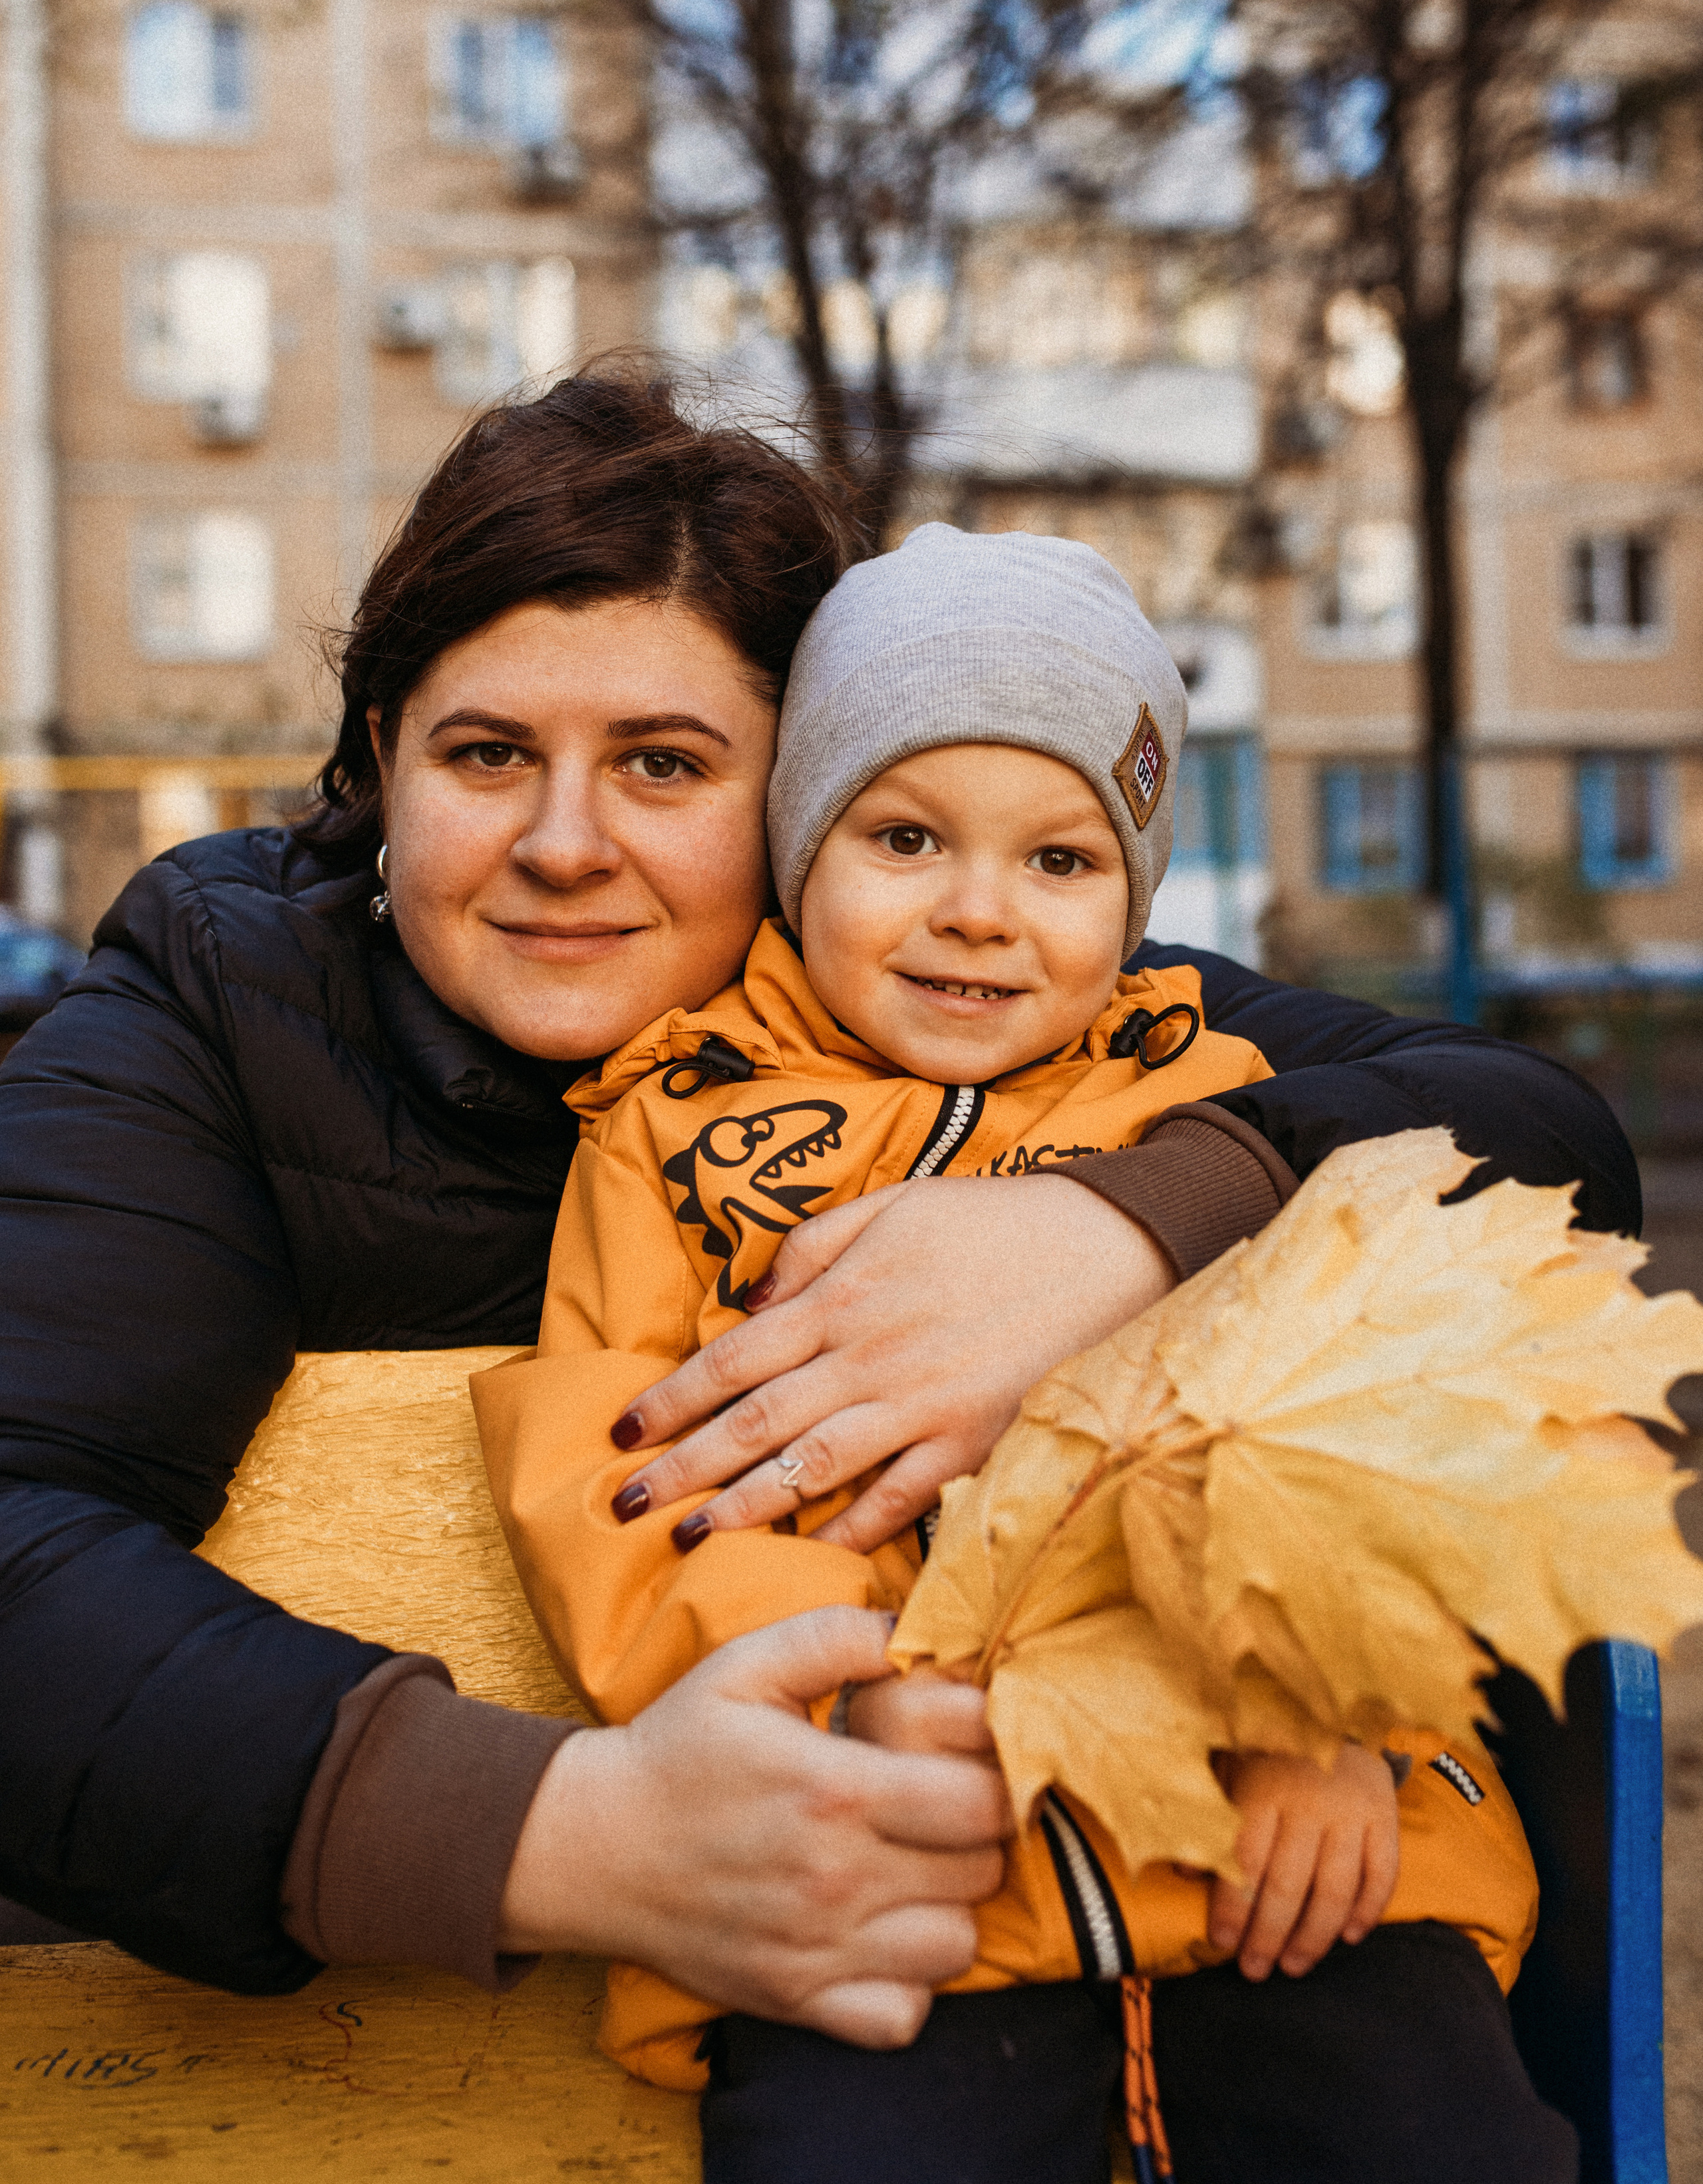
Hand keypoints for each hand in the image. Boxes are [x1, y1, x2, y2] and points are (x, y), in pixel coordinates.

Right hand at [498, 1607, 1011, 2047]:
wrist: (595, 1846)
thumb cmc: (679, 1749)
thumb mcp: (746, 1665)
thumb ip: (836, 1637)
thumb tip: (913, 1634)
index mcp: (834, 1793)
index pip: (982, 1803)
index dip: (995, 1773)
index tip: (971, 1754)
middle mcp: (835, 1882)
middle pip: (979, 1872)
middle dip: (976, 1833)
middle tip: (941, 1803)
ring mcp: (818, 1952)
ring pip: (956, 1947)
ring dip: (949, 1904)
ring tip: (915, 1865)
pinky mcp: (797, 2002)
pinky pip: (903, 2017)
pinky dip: (909, 1982)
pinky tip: (884, 1931)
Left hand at [608, 1174, 1174, 1553]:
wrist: (1114, 1246)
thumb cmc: (998, 1222)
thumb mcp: (897, 1203)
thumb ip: (815, 1247)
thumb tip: (750, 1303)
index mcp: (846, 1296)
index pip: (734, 1358)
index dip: (672, 1398)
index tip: (621, 1432)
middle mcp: (872, 1356)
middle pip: (755, 1422)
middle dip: (683, 1467)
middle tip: (622, 1506)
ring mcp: (924, 1406)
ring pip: (813, 1468)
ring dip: (744, 1507)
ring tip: (688, 1538)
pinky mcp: (975, 1443)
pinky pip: (900, 1499)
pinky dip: (852, 1529)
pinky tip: (806, 1553)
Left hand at [1207, 1744, 1399, 1981]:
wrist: (1330, 1708)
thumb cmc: (1268, 1750)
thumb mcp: (1228, 1770)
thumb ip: (1207, 1818)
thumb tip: (1185, 1872)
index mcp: (1262, 1789)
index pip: (1244, 1861)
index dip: (1232, 1907)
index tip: (1220, 1943)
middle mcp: (1308, 1802)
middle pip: (1287, 1884)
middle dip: (1268, 1935)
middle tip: (1255, 1970)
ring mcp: (1350, 1811)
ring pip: (1334, 1889)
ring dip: (1313, 1937)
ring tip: (1294, 1966)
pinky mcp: (1385, 1816)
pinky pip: (1381, 1874)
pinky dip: (1367, 1910)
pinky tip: (1349, 1937)